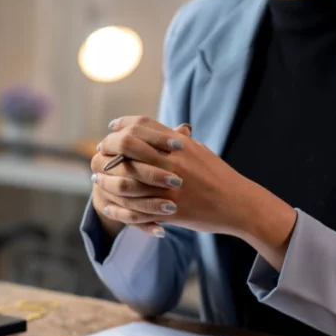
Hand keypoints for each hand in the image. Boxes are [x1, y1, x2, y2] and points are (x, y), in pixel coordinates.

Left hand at [92, 116, 296, 243]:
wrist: (238, 204)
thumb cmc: (219, 176)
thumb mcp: (199, 151)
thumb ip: (179, 141)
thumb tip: (168, 129)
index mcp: (179, 144)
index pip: (143, 125)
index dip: (123, 125)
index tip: (111, 129)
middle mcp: (172, 162)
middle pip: (128, 148)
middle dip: (108, 150)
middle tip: (99, 153)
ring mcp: (170, 187)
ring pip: (127, 180)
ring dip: (107, 180)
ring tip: (96, 180)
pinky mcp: (170, 210)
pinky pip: (136, 210)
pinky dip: (119, 209)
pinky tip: (107, 207)